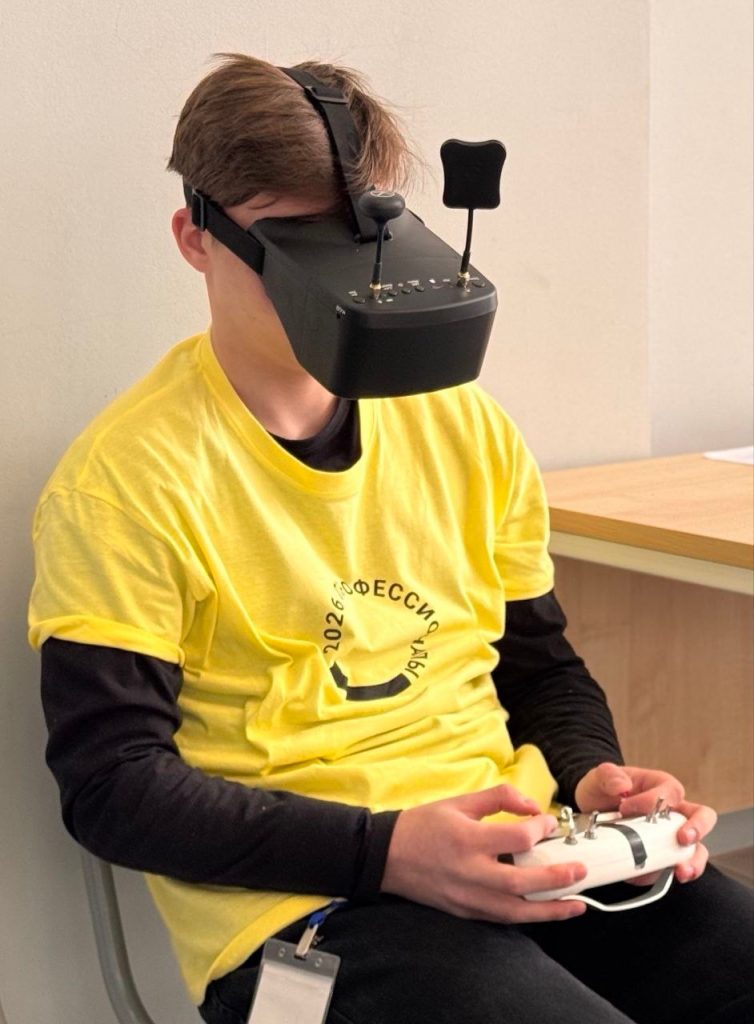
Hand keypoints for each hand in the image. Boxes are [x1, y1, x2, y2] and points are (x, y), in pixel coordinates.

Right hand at [381, 785, 586, 922]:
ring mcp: (466, 897)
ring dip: (550, 910)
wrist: (386, 856)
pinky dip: (526, 915)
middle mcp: (469, 872)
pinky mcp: (464, 912)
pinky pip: (501, 918)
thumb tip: (532, 805)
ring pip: (516, 911)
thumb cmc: (423, 825)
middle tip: (581, 872)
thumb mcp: (459, 801)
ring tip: (576, 904)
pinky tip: (544, 911)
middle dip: (556, 879)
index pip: (514, 838)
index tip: (549, 824)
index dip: (539, 829)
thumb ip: (498, 798)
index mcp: (467, 839)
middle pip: (521, 883)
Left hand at [573, 762, 716, 883]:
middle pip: (702, 815)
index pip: (671, 791)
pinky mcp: (662, 858)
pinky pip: (674, 867)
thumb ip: (608, 776)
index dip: (651, 800)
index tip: (625, 808)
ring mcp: (671, 837)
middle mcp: (673, 812)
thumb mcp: (599, 778)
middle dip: (697, 827)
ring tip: (681, 870)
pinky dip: (670, 874)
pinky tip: (659, 875)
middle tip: (683, 838)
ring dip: (693, 860)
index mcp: (661, 787)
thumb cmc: (602, 793)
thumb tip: (622, 785)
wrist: (589, 816)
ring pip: (697, 848)